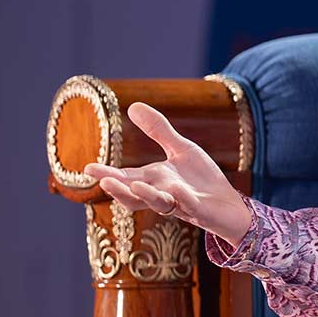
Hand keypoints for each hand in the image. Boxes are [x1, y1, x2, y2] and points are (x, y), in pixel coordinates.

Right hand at [83, 102, 251, 245]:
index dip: (108, 174)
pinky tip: (176, 188)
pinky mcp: (200, 210)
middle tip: (103, 181)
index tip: (87, 168)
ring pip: (159, 204)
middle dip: (119, 189)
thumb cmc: (201, 179)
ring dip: (147, 195)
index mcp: (153, 180)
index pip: (126, 178)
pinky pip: (189, 205)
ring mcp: (180, 204)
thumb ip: (158, 131)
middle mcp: (161, 194)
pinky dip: (182, 198)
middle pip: (135, 195)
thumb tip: (133, 106)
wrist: (229, 203)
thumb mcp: (181, 149)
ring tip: (135, 185)